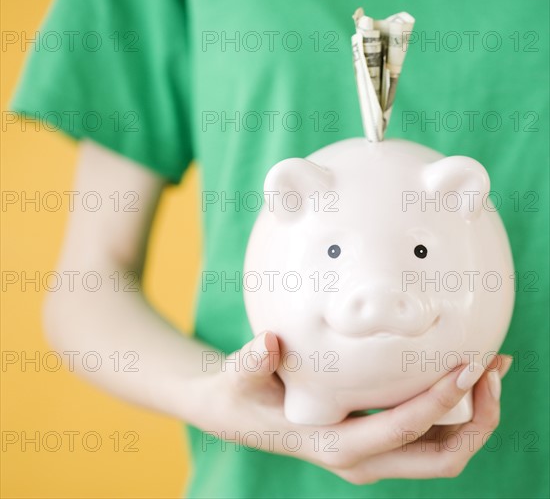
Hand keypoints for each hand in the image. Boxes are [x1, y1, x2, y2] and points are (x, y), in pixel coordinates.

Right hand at [204, 332, 511, 483]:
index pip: (401, 431)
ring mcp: (370, 454)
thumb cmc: (239, 393)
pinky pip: (427, 437)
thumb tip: (267, 343)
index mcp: (333, 445)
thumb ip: (250, 361)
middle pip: (440, 457)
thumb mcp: (238, 377)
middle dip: (477, 419)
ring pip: (441, 451)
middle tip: (494, 369)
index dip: (439, 402)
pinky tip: (460, 375)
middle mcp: (359, 459)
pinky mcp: (373, 440)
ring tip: (492, 369)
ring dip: (473, 416)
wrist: (235, 414)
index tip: (468, 366)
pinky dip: (454, 412)